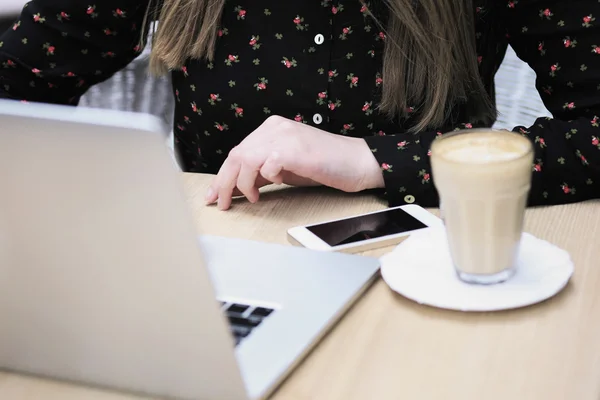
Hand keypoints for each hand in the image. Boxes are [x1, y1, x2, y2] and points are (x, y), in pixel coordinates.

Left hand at [206, 115, 383, 209]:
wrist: (358, 162)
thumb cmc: (325, 166)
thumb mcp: (287, 168)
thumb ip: (263, 172)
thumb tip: (239, 187)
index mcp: (271, 129)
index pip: (238, 152)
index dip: (222, 176)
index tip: (213, 195)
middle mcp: (274, 128)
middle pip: (236, 156)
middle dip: (224, 183)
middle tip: (221, 204)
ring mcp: (284, 136)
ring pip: (245, 159)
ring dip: (242, 183)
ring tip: (252, 198)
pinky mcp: (294, 149)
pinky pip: (267, 165)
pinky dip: (265, 178)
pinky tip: (275, 184)